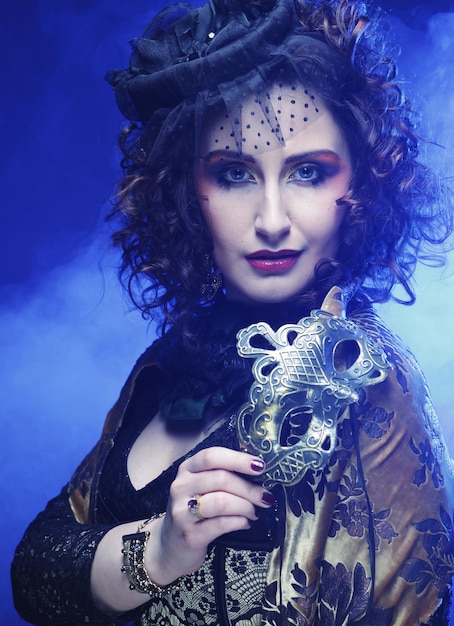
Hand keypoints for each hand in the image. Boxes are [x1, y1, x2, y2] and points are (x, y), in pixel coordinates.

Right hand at [144, 446, 273, 584]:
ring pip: (222, 501)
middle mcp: (181, 487)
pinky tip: (246, 523)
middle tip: (265, 497)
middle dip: (249, 488)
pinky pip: (221, 524)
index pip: (212, 456)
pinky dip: (240, 522)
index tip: (261, 466)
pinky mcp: (189, 535)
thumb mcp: (200, 487)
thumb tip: (257, 469)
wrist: (168, 546)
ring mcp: (182, 512)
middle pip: (221, 479)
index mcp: (187, 469)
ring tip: (255, 512)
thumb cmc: (192, 511)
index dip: (238, 459)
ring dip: (246, 506)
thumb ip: (221, 475)